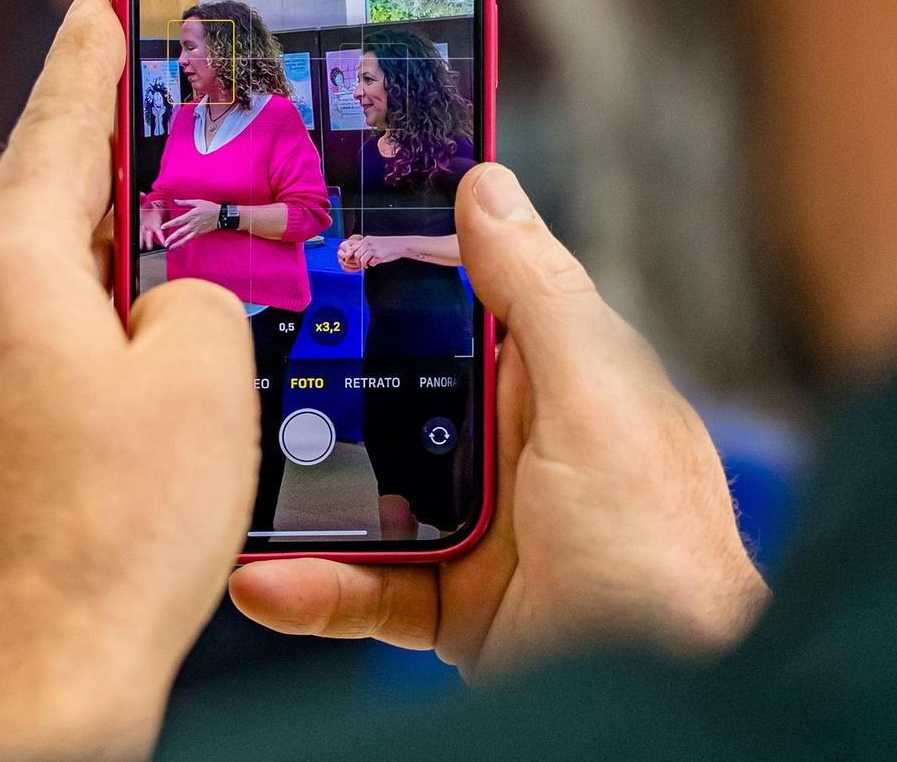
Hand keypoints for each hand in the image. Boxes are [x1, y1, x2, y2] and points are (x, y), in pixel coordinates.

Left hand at [0, 0, 255, 761]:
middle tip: (171, 191)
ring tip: (161, 345)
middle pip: (39, 224)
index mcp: (4, 272)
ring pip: (19, 307)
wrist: (30, 679)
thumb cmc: (117, 535)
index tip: (93, 10)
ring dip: (86, 308)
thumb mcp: (207, 379)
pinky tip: (104, 425)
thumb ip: (197, 295)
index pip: (56, 131)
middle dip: (110, 208)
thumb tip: (171, 299)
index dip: (89, 64)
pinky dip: (51, 374)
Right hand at [139, 202, 165, 250]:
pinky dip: (161, 239)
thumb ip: (141, 198)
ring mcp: (150, 229)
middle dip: (141, 241)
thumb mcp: (142, 202)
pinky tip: (164, 244)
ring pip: (149, 237)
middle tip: (142, 246)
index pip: (136, 228)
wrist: (152, 207)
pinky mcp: (157, 228)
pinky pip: (159, 235)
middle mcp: (143, 227)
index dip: (136, 232)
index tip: (135, 237)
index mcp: (137, 221)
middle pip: (141, 235)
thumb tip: (140, 193)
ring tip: (150, 247)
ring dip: (149, 243)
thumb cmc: (145, 206)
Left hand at [158, 198, 222, 247]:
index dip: (170, 224)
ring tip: (171, 248)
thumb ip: (185, 202)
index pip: (178, 221)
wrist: (221, 215)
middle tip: (165, 243)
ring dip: (178, 244)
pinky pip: (191, 238)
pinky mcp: (200, 233)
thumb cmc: (209, 207)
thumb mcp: (197, 202)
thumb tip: (176, 201)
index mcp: (190, 216)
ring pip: (186, 238)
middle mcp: (193, 224)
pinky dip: (185, 242)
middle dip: (172, 238)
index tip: (163, 227)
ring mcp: (196, 230)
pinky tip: (181, 245)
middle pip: (180, 232)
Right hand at [230, 164, 767, 679]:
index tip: (304, 224)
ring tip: (228, 474)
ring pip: (359, 485)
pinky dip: (310, 586)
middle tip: (227, 348)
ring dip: (294, 488)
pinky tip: (266, 581)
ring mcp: (474, 524)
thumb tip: (485, 187)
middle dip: (312, 374)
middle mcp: (509, 440)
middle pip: (387, 385)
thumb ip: (537, 296)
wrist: (668, 708)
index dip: (388, 257)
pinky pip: (359, 586)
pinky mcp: (447, 603)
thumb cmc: (665, 554)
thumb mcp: (598, 401)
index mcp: (552, 374)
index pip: (458, 292)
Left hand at [336, 234, 404, 270]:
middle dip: (357, 262)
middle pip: (356, 255)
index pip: (353, 248)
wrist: (399, 245)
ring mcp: (373, 250)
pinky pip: (371, 263)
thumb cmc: (387, 245)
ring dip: (364, 264)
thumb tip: (355, 255)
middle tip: (362, 264)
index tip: (347, 260)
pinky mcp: (378, 256)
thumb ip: (365, 247)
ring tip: (368, 265)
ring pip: (362, 260)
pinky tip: (376, 261)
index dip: (348, 256)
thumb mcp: (374, 242)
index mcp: (366, 239)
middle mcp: (368, 244)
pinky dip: (373, 264)